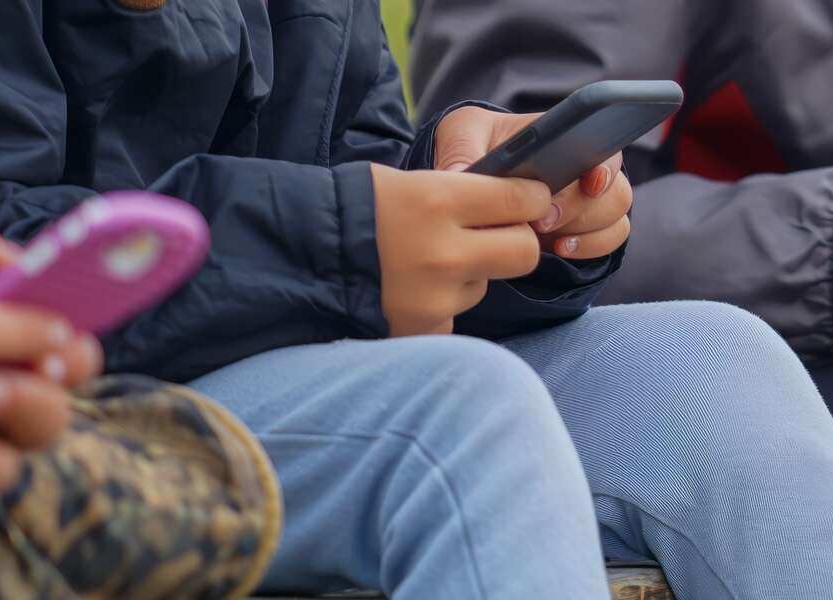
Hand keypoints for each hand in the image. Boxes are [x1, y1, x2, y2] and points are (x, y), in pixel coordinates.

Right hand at [370, 164, 552, 335]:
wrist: (300, 256)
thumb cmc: (356, 209)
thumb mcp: (406, 182)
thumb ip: (463, 192)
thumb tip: (521, 198)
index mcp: (437, 200)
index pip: (520, 200)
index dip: (532, 198)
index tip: (531, 200)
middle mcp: (442, 252)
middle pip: (524, 252)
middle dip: (518, 240)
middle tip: (500, 233)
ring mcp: (435, 298)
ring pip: (484, 285)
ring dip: (468, 274)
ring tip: (423, 263)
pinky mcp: (425, 331)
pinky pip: (455, 316)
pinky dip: (441, 306)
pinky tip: (410, 290)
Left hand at [432, 106, 632, 258]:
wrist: (478, 181)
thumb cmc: (477, 147)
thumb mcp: (461, 133)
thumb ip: (462, 148)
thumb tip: (461, 175)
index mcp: (567, 138)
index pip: (607, 148)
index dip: (606, 168)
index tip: (590, 182)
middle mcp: (588, 170)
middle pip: (616, 192)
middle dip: (581, 210)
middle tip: (542, 220)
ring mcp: (590, 203)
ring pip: (616, 220)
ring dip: (584, 230)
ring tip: (547, 237)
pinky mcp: (586, 230)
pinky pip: (609, 242)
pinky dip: (588, 248)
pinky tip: (558, 249)